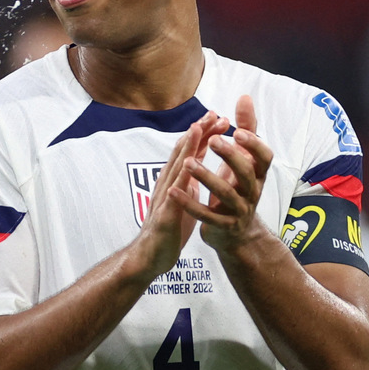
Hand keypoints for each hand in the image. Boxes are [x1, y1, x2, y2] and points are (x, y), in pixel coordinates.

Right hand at [137, 110, 229, 274]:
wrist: (150, 256)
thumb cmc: (168, 228)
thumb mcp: (183, 199)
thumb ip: (188, 181)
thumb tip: (197, 164)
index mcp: (175, 181)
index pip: (190, 151)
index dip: (203, 133)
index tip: (219, 117)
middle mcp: (168, 183)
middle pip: (183, 152)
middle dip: (198, 132)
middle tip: (214, 113)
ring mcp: (164, 198)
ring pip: (176, 167)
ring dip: (187, 148)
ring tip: (197, 129)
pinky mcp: (165, 216)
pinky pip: (173, 197)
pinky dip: (180, 181)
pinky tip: (188, 169)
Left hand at [170, 95, 273, 251]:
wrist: (236, 233)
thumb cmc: (238, 187)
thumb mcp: (244, 159)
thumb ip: (246, 128)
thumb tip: (244, 96)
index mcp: (258, 174)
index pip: (264, 157)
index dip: (254, 145)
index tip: (238, 131)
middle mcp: (252, 191)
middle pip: (246, 173)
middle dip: (230, 156)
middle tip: (212, 140)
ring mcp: (239, 210)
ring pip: (225, 193)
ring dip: (206, 177)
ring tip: (187, 163)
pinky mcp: (223, 226)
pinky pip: (206, 216)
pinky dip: (189, 203)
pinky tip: (172, 191)